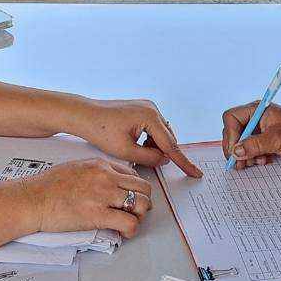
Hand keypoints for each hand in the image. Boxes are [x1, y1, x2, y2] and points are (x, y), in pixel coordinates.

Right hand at [22, 158, 152, 238]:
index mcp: (100, 165)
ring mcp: (103, 195)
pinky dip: (131, 230)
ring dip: (140, 216)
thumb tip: (106, 183)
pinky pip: (129, 223)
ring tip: (130, 222)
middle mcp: (106, 177)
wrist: (33, 199)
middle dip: (143, 201)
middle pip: (143, 188)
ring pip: (142, 204)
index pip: (132, 175)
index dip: (135, 189)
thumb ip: (95, 172)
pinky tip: (123, 233)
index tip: (131, 198)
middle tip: (135, 212)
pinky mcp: (98, 215)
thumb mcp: (76, 167)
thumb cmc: (48, 186)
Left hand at [70, 99, 201, 177]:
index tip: (196, 173)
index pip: (171, 145)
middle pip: (167, 139)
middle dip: (160, 153)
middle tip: (143, 161)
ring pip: (160, 134)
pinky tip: (135, 144)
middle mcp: (152, 108)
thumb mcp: (126, 151)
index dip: (183, 162)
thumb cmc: (101, 131)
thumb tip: (164, 159)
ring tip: (135, 152)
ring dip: (154, 146)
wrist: (84, 116)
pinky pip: (153, 128)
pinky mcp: (141, 109)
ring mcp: (147, 107)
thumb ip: (149, 158)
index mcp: (150, 117)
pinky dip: (149, 139)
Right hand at [220, 102, 280, 168]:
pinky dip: (253, 158)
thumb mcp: (277, 138)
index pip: (231, 118)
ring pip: (241, 143)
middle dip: (236, 148)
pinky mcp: (267, 143)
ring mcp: (261, 131)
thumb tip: (235, 152)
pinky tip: (263, 161)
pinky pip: (251, 151)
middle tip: (238, 163)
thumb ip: (255, 145)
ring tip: (253, 163)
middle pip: (233, 132)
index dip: (230, 134)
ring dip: (244, 155)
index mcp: (257, 110)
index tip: (236, 149)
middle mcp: (256, 119)